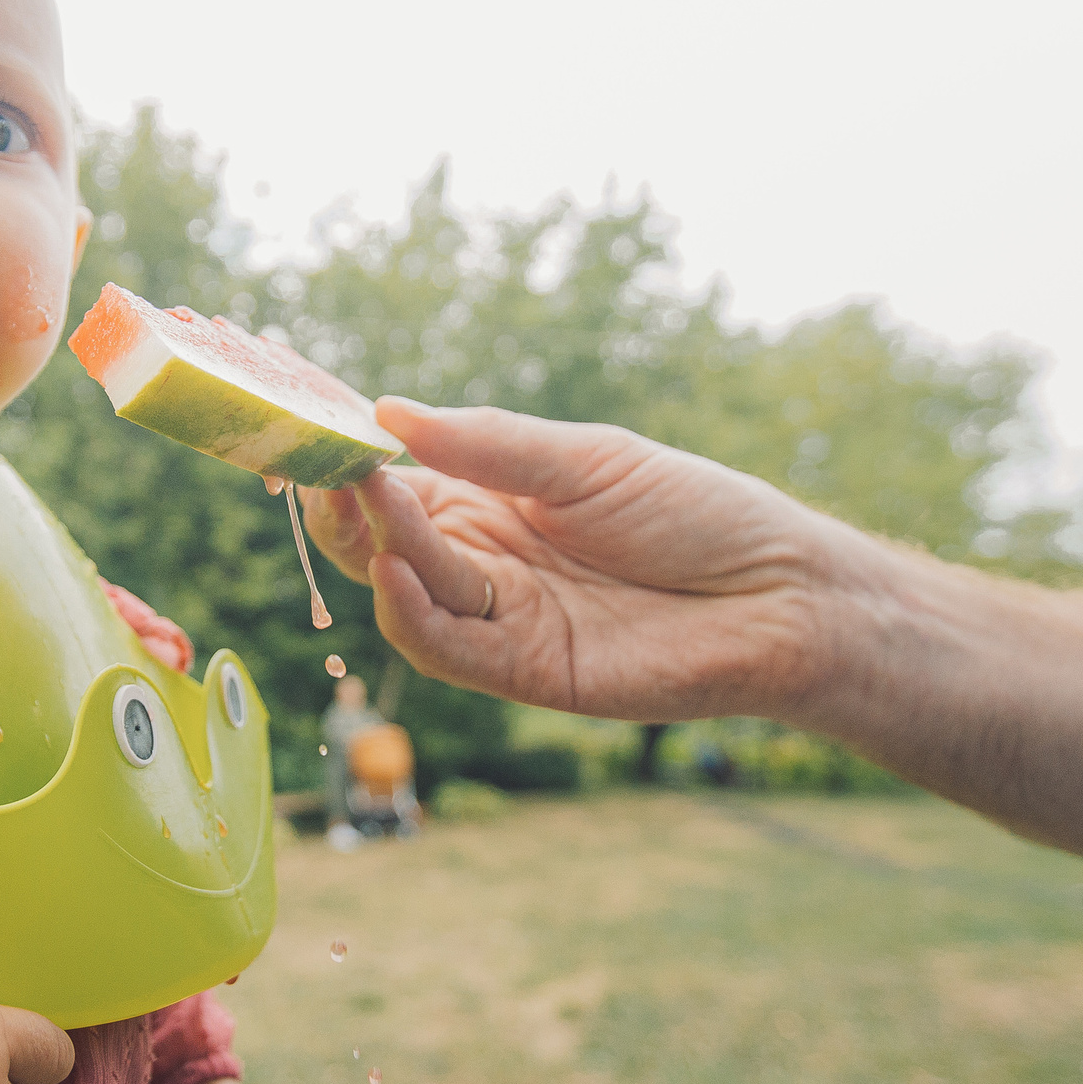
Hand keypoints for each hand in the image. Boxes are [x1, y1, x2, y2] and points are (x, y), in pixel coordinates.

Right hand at [303, 398, 836, 719]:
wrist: (782, 594)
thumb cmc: (697, 514)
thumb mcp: (588, 459)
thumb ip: (490, 443)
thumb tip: (389, 412)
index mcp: (491, 500)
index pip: (396, 478)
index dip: (347, 453)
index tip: (300, 414)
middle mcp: (484, 562)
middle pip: (382, 539)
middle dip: (347, 503)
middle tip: (322, 465)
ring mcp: (501, 619)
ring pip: (407, 588)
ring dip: (377, 545)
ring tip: (366, 497)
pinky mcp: (525, 671)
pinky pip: (447, 649)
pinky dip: (412, 612)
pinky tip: (398, 568)